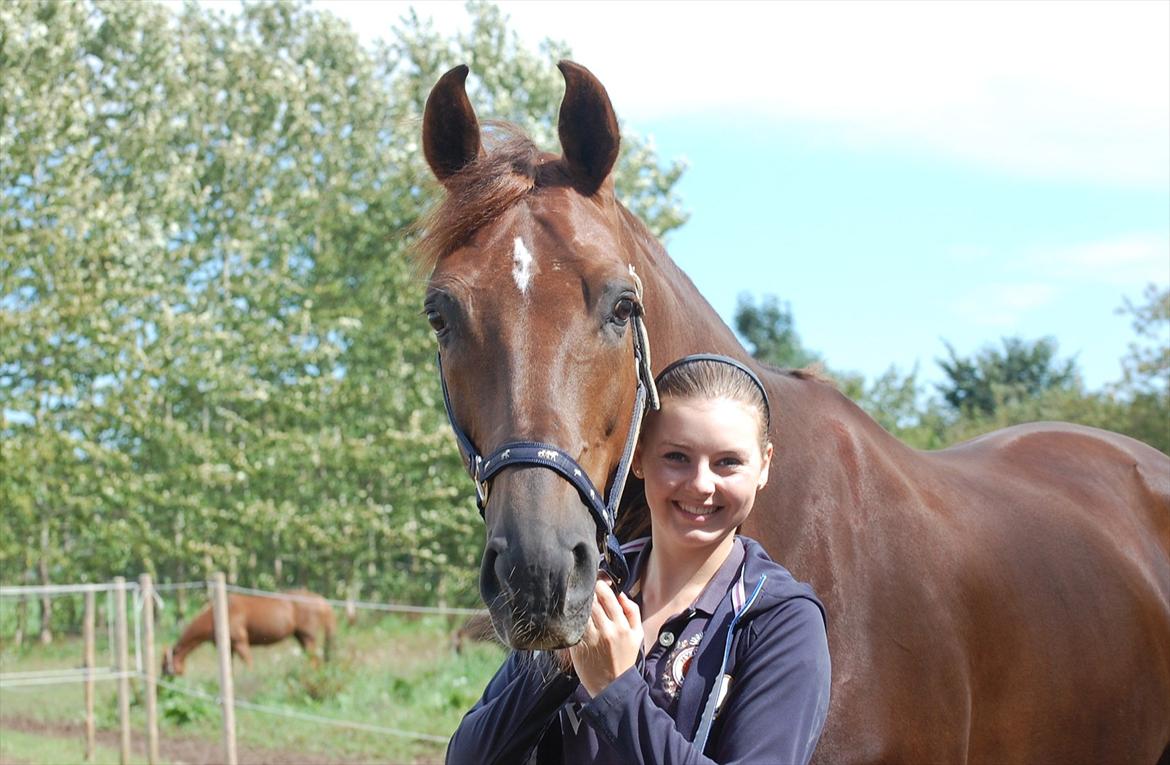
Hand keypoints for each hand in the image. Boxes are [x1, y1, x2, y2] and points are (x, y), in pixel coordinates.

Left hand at [569, 580, 642, 696]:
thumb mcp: (637, 635)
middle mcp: (607, 631)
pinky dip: (571, 618)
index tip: (596, 582)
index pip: (608, 597)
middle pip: (592, 602)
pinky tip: (570, 614)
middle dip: (587, 592)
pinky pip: (574, 627)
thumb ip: (632, 612)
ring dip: (578, 604)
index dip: (599, 586)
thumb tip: (621, 594)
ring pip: (581, 612)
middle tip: (584, 587)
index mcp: (622, 626)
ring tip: (576, 599)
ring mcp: (591, 639)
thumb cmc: (625, 658)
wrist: (612, 685)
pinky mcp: (579, 647)